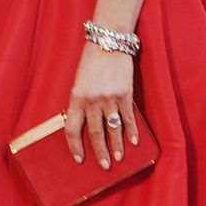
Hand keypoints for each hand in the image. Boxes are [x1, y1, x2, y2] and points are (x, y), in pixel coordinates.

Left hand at [63, 42, 136, 169]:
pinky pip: (128, 117)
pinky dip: (131, 131)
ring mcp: (110, 97)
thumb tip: (84, 124)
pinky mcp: (125, 94)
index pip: (72, 128)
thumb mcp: (79, 80)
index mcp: (77, 96)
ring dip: (117, 145)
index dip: (75, 146)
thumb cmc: (91, 60)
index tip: (79, 159)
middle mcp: (92, 99)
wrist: (108, 41)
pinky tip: (133, 141)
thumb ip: (81, 101)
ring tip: (119, 157)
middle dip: (100, 151)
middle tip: (104, 165)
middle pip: (96, 133)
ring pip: (113, 128)